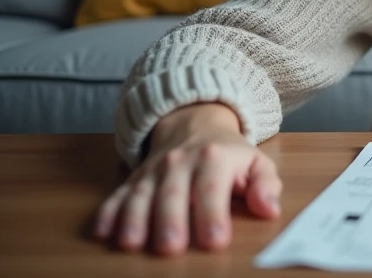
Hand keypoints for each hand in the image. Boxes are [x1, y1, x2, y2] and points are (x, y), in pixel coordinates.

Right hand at [92, 102, 282, 254]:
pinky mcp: (133, 180)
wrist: (194, 123)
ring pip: (140, 195)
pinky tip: (102, 232)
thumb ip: (266, 185)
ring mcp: (153, 172)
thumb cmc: (230, 155)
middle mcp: (180, 163)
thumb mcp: (257, 162)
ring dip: (133, 219)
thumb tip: (269, 209)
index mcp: (214, 160)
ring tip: (131, 243)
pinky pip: (117, 195)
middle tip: (170, 248)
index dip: (213, 214)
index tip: (215, 240)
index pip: (212, 188)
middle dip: (170, 221)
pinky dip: (108, 213)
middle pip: (173, 193)